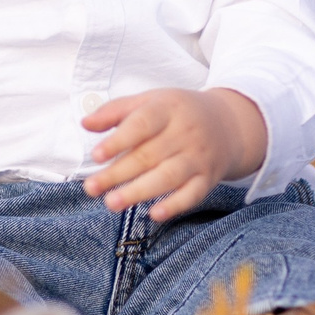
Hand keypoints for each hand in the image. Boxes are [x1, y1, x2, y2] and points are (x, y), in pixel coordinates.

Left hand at [81, 88, 266, 221]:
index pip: (142, 123)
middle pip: (149, 155)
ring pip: (168, 177)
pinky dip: (175, 205)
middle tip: (91, 188)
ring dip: (139, 191)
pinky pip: (193, 194)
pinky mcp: (208, 179)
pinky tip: (154, 214)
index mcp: (168, 109)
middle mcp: (185, 133)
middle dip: (118, 174)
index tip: (96, 155)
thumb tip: (85, 123)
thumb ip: (116, 110)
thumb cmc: (178, 112)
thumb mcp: (151, 101)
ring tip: (112, 203)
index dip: (119, 140)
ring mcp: (198, 157)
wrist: (229, 124)